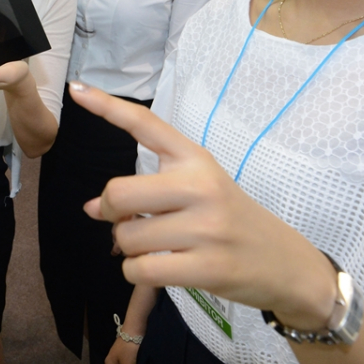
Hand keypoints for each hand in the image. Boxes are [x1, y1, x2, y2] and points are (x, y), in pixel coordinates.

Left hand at [71, 82, 337, 330]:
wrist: (286, 264)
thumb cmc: (233, 222)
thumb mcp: (200, 191)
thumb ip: (147, 193)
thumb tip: (91, 208)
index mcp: (197, 159)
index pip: (146, 125)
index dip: (107, 106)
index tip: (76, 89)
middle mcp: (200, 186)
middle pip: (119, 192)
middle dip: (109, 212)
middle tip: (123, 220)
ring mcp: (206, 228)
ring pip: (126, 237)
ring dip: (129, 249)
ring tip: (158, 248)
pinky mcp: (206, 267)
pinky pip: (140, 270)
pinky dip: (138, 274)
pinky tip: (161, 269)